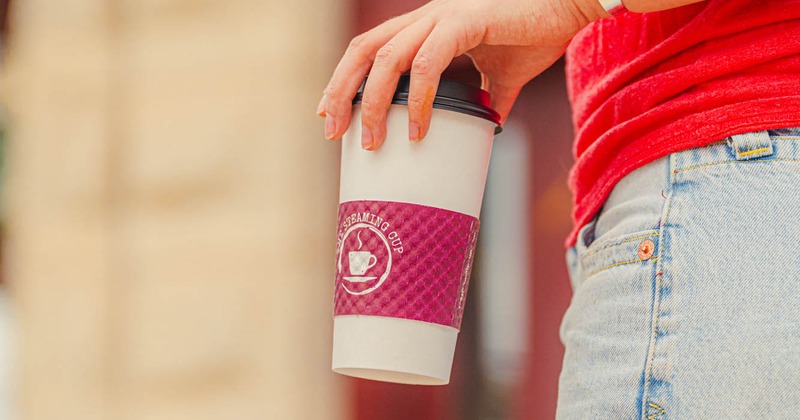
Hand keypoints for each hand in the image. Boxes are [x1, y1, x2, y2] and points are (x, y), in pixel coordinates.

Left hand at [317, 0, 603, 149]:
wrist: (572, 11)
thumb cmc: (537, 34)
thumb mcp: (500, 76)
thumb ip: (483, 100)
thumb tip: (483, 131)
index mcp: (427, 26)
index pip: (371, 48)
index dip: (345, 80)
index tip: (331, 114)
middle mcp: (426, 17)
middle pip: (364, 50)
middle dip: (341, 92)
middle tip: (333, 132)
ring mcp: (442, 16)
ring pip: (386, 57)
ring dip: (371, 102)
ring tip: (371, 141)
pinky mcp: (465, 21)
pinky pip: (428, 62)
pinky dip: (417, 98)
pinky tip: (416, 128)